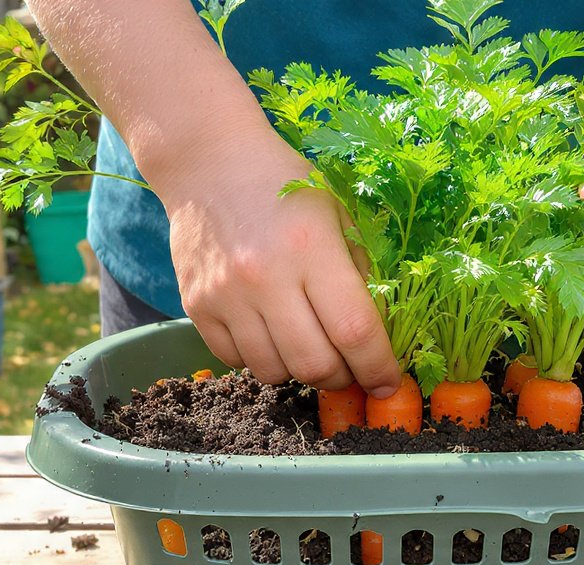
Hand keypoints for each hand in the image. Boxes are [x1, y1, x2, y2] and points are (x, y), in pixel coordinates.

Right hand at [157, 133, 402, 396]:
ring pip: (274, 372)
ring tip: (306, 346)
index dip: (378, 368)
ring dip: (299, 371)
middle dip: (341, 377)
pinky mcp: (196, 305)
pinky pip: (236, 360)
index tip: (388, 382)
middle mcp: (266, 277)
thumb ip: (359, 276)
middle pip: (314, 364)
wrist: (208, 162)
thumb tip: (377, 340)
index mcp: (312, 249)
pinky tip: (269, 332)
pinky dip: (260, 359)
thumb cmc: (284, 186)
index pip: (354, 331)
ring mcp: (226, 295)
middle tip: (347, 367)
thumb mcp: (337, 216)